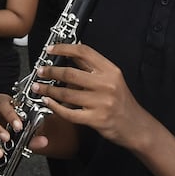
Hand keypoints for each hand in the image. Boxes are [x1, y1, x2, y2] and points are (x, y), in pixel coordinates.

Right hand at [0, 93, 39, 157]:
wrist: (9, 121)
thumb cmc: (15, 117)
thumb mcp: (25, 121)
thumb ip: (34, 132)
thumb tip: (43, 141)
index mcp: (3, 102)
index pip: (5, 105)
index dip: (11, 116)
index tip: (18, 126)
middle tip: (7, 137)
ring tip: (0, 149)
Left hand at [31, 42, 155, 150]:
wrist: (136, 126)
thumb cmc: (122, 102)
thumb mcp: (112, 79)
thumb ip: (92, 68)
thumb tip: (69, 55)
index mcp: (110, 71)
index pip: (84, 52)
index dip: (64, 48)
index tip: (50, 49)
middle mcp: (106, 84)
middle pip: (71, 73)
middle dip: (50, 71)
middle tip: (40, 71)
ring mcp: (101, 102)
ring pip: (67, 93)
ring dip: (48, 89)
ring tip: (39, 87)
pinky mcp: (96, 119)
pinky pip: (69, 112)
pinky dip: (55, 106)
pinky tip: (48, 102)